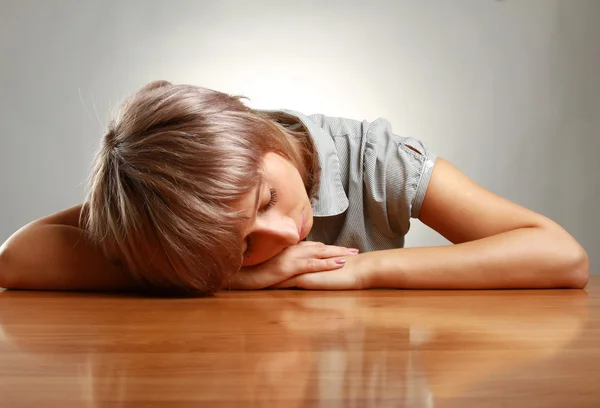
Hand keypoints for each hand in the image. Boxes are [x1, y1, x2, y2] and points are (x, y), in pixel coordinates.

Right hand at [227, 241, 358, 289]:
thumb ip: (282, 263)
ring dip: (338, 254)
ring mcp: (291, 257)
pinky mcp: (289, 267)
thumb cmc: (250, 271)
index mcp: (287, 249)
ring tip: (353, 255)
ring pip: (320, 254)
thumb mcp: (269, 266)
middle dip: (338, 249)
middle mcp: (291, 249)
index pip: (312, 247)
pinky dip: (327, 264)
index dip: (328, 248)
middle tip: (355, 251)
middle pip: (320, 248)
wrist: (238, 274)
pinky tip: (340, 264)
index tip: (341, 250)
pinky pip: (313, 265)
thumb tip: (291, 267)